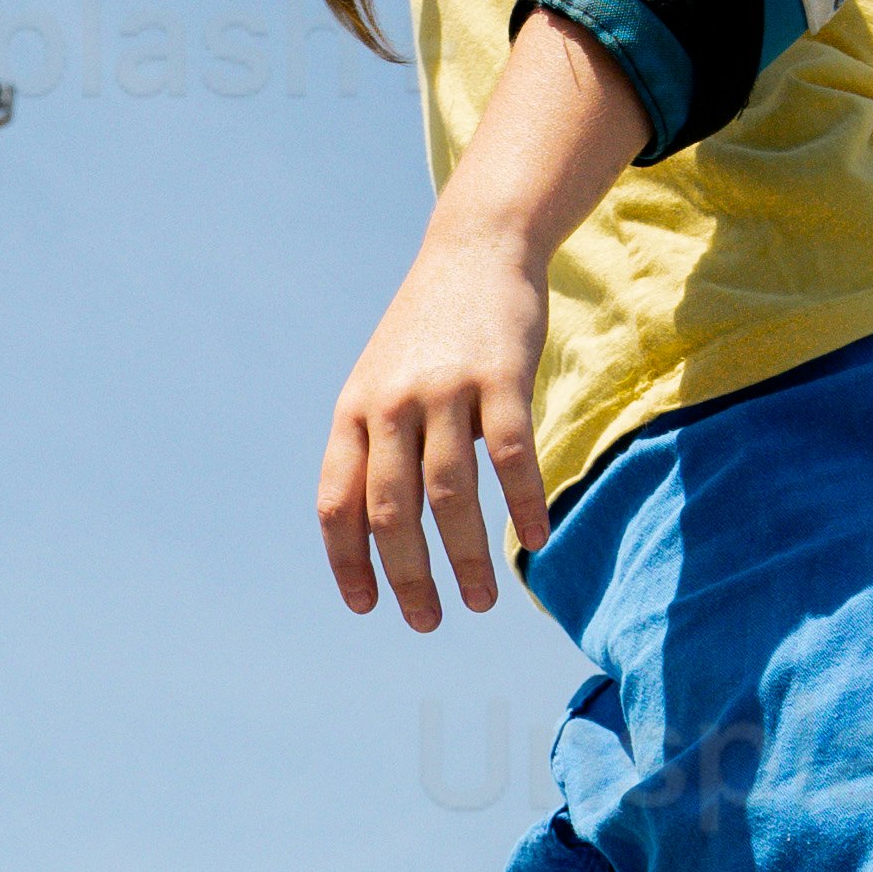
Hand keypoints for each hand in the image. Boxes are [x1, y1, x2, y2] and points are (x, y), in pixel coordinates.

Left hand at [321, 201, 555, 624]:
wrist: (476, 249)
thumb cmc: (428, 332)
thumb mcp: (381, 382)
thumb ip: (375, 447)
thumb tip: (379, 538)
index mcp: (353, 411)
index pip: (337, 503)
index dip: (348, 562)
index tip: (368, 607)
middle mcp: (391, 403)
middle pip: (392, 511)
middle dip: (409, 577)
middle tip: (429, 622)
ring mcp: (445, 389)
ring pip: (450, 494)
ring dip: (465, 558)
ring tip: (482, 602)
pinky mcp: (501, 377)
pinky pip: (511, 457)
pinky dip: (522, 506)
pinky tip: (534, 540)